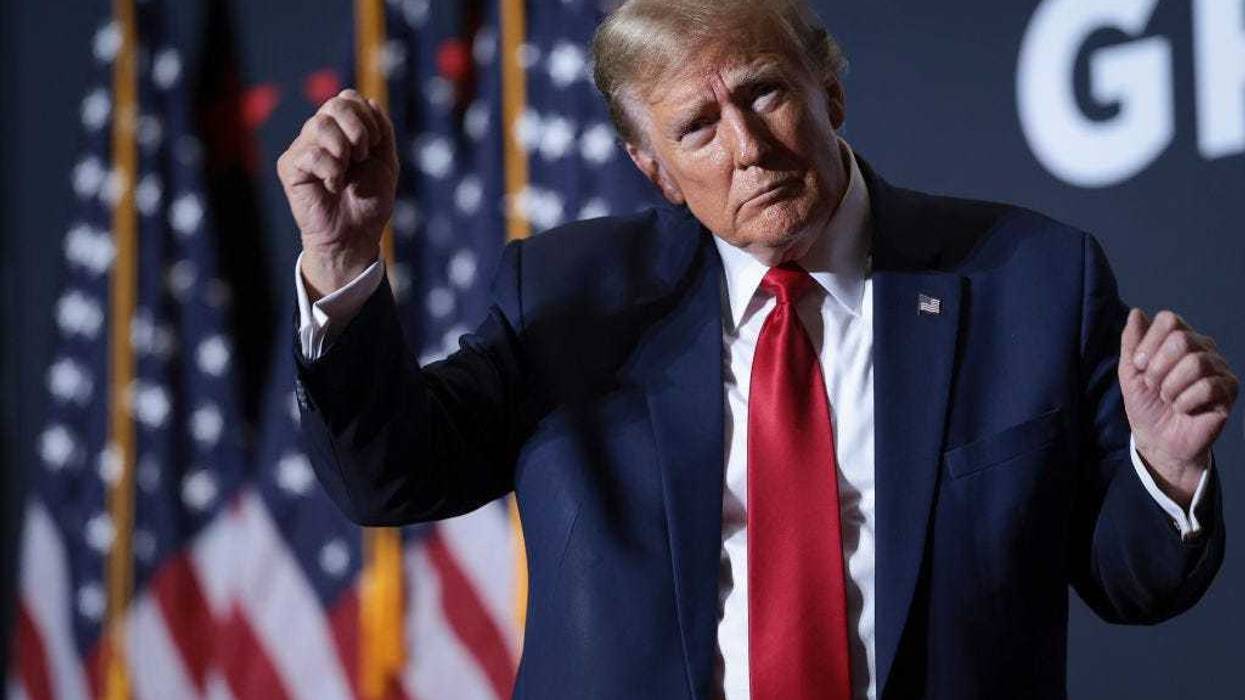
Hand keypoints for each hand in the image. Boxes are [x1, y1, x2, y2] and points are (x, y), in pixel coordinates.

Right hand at [277, 89, 397, 298]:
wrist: (356, 236)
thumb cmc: (369, 201)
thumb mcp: (385, 162)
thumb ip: (383, 130)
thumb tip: (369, 101)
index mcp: (342, 130)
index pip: (348, 98)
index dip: (367, 115)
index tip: (376, 144)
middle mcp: (319, 135)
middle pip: (334, 104)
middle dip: (358, 129)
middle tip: (362, 156)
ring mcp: (303, 149)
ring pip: (319, 124)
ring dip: (344, 148)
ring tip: (348, 172)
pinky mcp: (290, 167)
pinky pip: (310, 153)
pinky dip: (331, 170)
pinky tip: (334, 186)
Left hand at [1120, 309, 1238, 507]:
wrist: (1158, 439)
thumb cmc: (1146, 404)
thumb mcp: (1130, 372)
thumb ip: (1132, 342)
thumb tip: (1137, 312)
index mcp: (1179, 339)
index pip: (1169, 320)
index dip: (1149, 344)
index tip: (1139, 367)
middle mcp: (1203, 348)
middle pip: (1181, 340)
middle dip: (1158, 368)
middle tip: (1154, 387)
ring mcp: (1219, 368)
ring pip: (1196, 363)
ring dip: (1171, 387)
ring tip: (1168, 399)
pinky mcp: (1229, 390)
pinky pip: (1208, 387)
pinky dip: (1185, 402)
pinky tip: (1184, 410)